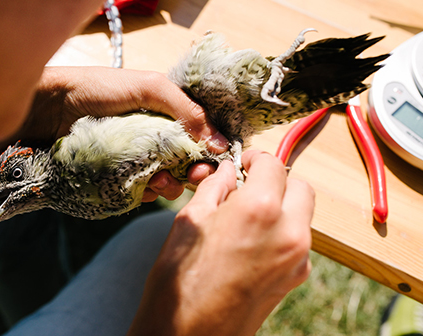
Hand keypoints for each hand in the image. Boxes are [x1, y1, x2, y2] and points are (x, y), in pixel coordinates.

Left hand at [23, 66, 227, 201]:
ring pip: (165, 181)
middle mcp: (153, 138)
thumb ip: (186, 111)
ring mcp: (135, 159)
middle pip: (185, 164)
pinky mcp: (117, 178)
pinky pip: (140, 192)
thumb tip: (220, 142)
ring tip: (159, 181)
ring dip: (170, 185)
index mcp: (165, 116)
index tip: (213, 166)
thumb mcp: (149, 88)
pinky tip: (143, 187)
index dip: (208, 154)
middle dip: (192, 174)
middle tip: (192, 177)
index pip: (197, 139)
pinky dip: (146, 193)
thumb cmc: (99, 89)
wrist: (50, 108)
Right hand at [128, 150, 314, 335]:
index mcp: (259, 210)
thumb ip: (215, 188)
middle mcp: (288, 232)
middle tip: (247, 186)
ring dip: (281, 205)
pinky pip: (297, 240)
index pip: (273, 165)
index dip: (255, 158)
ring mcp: (296, 259)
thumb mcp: (189, 220)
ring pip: (302, 214)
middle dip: (276, 180)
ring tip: (246, 215)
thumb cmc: (179, 280)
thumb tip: (227, 171)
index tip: (242, 162)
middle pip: (299, 186)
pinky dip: (281, 230)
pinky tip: (251, 241)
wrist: (186, 335)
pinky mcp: (295, 279)